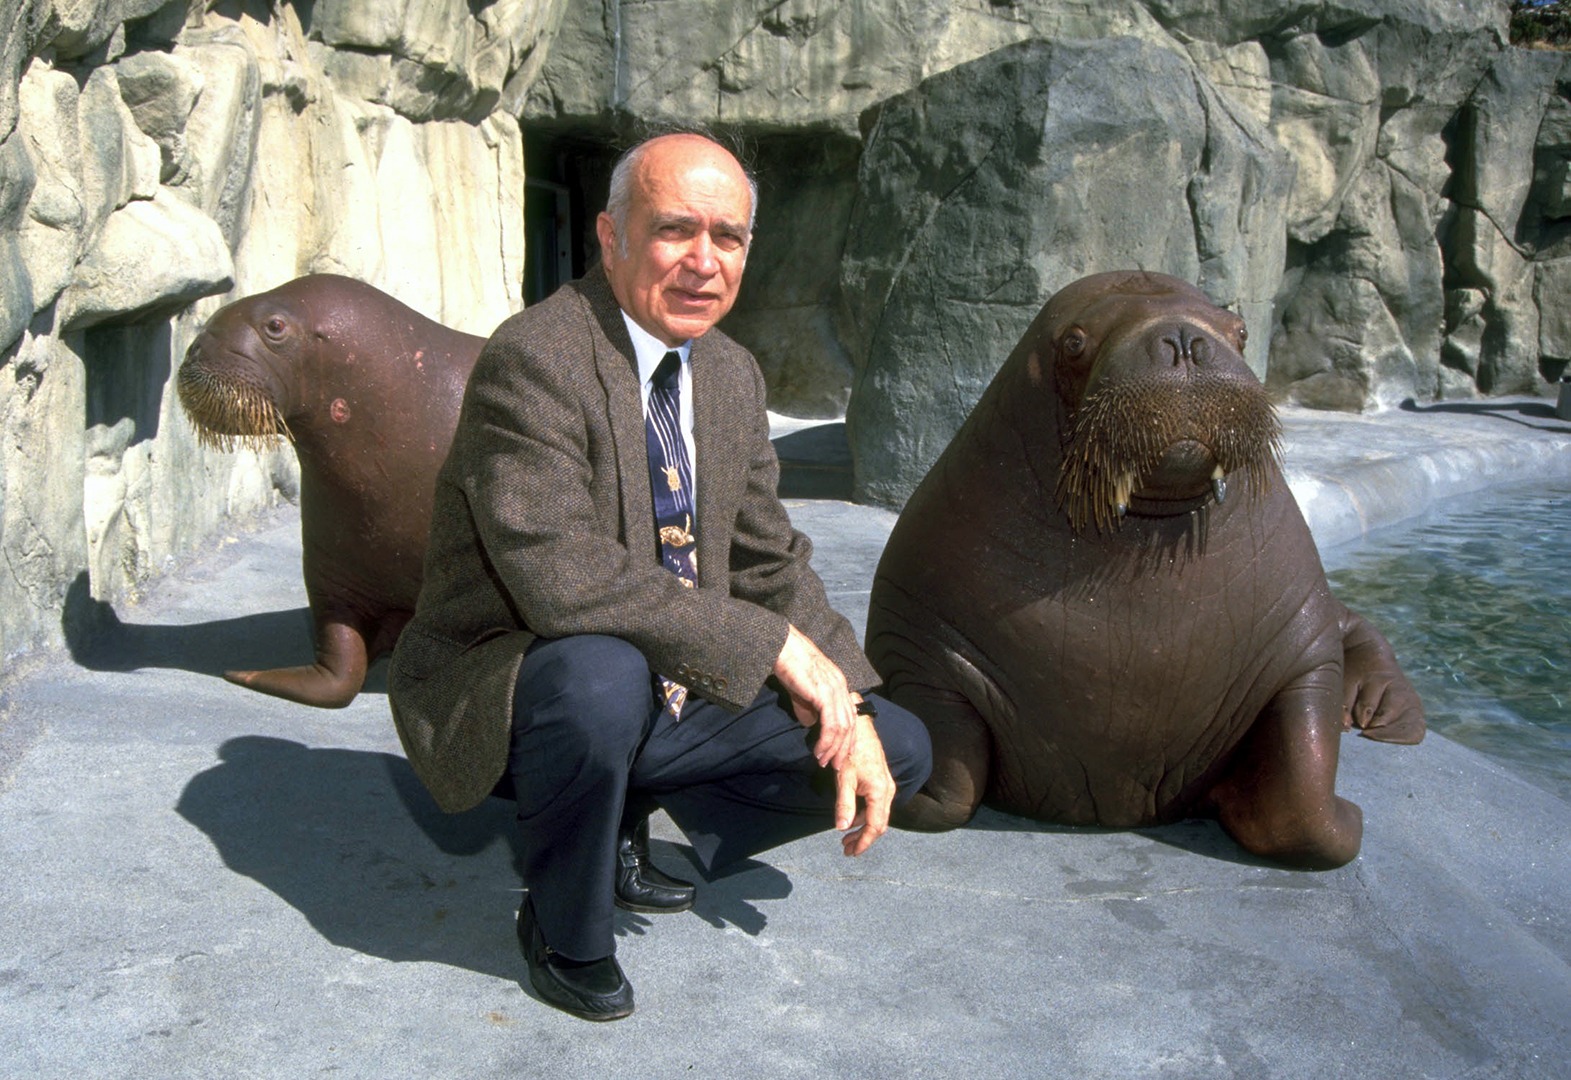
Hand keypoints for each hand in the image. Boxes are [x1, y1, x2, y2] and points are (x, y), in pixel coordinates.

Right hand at [773, 624, 858, 768]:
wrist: (781, 647)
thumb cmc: (788, 666)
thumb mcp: (801, 692)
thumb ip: (808, 709)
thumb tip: (810, 725)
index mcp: (839, 686)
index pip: (850, 716)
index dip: (848, 738)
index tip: (841, 754)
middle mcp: (842, 688)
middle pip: (851, 725)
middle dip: (844, 748)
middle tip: (835, 766)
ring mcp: (835, 690)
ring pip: (842, 728)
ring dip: (834, 749)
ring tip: (824, 762)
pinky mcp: (825, 694)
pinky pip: (831, 724)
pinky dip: (827, 741)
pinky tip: (819, 751)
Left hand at [834, 714, 895, 856]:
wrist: (860, 728)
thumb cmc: (851, 751)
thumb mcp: (844, 778)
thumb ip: (844, 804)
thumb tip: (842, 827)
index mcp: (881, 792)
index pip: (875, 826)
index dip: (864, 842)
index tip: (851, 852)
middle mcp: (888, 791)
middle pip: (879, 824)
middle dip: (863, 839)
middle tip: (846, 849)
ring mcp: (887, 786)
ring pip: (878, 815)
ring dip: (863, 828)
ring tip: (846, 837)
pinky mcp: (882, 781)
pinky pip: (876, 806)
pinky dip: (864, 816)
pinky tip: (851, 817)